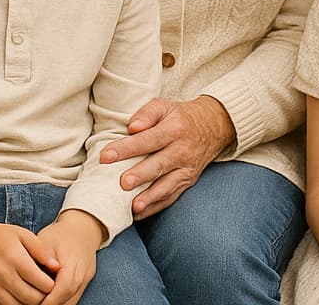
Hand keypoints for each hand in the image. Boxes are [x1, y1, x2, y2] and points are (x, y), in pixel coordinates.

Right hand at [0, 216, 56, 304]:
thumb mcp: (22, 234)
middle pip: (32, 299)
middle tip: (44, 291)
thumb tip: (56, 267)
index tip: (53, 281)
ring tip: (33, 295)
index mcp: (16, 259)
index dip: (52, 286)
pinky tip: (19, 299)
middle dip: (43, 298)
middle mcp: (3, 275)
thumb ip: (41, 250)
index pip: (42, 283)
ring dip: (28, 304)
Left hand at [38, 210, 103, 304]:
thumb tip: (27, 277)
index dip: (48, 301)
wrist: (82, 228)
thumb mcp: (45, 241)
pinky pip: (72, 299)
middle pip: (68, 301)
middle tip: (31, 304)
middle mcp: (83, 276)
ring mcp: (85, 282)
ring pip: (71, 303)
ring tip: (38, 302)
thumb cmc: (60, 234)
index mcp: (74, 264)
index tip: (33, 303)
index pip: (63, 289)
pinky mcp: (84, 285)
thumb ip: (38, 260)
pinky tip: (46, 300)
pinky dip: (60, 302)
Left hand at [98, 96, 235, 217]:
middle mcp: (182, 151)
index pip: (148, 140)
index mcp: (174, 129)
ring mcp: (186, 169)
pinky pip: (171, 197)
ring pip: (167, 185)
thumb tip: (132, 127)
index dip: (127, 148)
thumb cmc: (180, 117)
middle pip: (159, 165)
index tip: (106, 156)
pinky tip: (139, 213)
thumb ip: (147, 114)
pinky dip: (155, 206)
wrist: (212, 127)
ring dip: (150, 197)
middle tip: (123, 183)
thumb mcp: (165, 106)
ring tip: (134, 206)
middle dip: (140, 175)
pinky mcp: (187, 182)